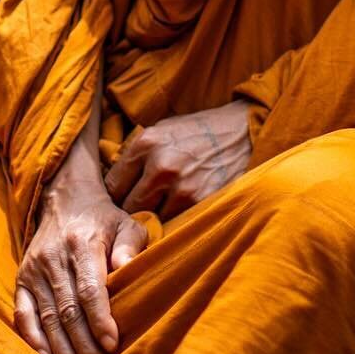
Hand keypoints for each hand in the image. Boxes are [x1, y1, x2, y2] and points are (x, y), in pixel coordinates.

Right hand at [14, 151, 147, 353]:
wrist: (65, 199)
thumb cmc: (103, 219)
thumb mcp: (127, 223)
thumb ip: (130, 246)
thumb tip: (128, 270)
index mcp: (82, 244)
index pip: (89, 288)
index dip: (99, 318)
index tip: (111, 344)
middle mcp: (54, 258)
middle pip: (68, 309)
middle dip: (84, 345)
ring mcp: (34, 269)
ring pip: (47, 316)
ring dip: (62, 348)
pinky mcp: (22, 277)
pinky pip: (23, 312)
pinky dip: (33, 336)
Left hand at [103, 100, 251, 220]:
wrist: (242, 132)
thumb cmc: (198, 132)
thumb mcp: (162, 131)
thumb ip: (138, 155)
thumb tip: (113, 182)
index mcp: (146, 143)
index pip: (112, 185)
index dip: (115, 197)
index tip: (121, 201)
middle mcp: (160, 164)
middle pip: (128, 206)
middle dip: (131, 211)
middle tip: (139, 212)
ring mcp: (181, 185)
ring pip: (151, 219)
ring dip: (154, 219)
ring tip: (162, 212)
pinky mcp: (200, 201)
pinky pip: (175, 222)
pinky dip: (174, 221)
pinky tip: (179, 212)